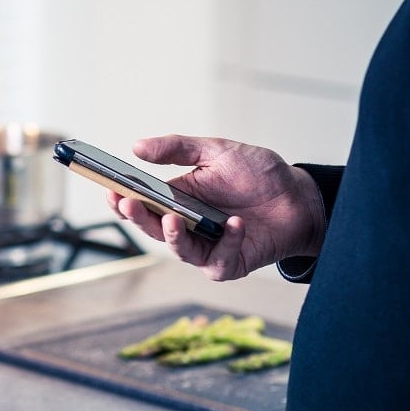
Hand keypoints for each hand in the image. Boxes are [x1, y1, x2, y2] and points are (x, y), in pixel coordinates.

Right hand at [108, 135, 325, 280]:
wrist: (300, 196)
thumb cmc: (258, 174)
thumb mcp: (216, 150)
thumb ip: (177, 148)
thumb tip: (137, 147)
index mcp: (177, 198)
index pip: (141, 202)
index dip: (122, 199)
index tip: (110, 189)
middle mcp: (186, 225)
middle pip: (153, 227)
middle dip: (138, 217)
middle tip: (128, 204)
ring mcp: (206, 246)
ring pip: (179, 249)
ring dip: (173, 236)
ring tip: (174, 219)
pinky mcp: (229, 263)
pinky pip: (219, 260)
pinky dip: (226, 243)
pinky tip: (235, 223)